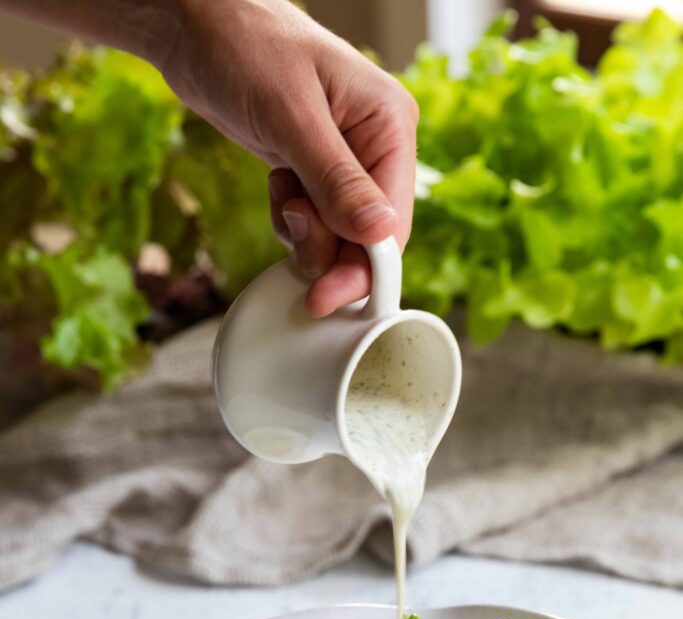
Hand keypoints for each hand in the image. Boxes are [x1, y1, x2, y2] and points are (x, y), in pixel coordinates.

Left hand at [158, 0, 418, 314]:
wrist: (196, 27)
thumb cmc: (245, 47)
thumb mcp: (291, 116)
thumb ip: (335, 180)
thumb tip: (379, 234)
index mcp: (390, 125)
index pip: (392, 222)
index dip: (362, 267)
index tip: (326, 297)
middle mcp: (376, 147)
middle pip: (368, 237)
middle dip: (327, 248)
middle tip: (290, 228)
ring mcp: (346, 162)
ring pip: (339, 236)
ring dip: (305, 234)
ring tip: (280, 193)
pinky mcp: (316, 171)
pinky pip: (315, 222)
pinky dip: (292, 222)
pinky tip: (277, 188)